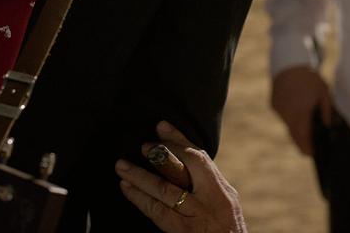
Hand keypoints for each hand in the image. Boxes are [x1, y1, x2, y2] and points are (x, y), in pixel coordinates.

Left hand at [116, 121, 247, 232]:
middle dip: (162, 155)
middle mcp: (208, 200)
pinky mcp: (180, 231)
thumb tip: (186, 164)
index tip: (161, 126)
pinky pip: (156, 211)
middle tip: (143, 146)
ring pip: (164, 190)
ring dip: (140, 176)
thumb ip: (208, 185)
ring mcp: (193, 216)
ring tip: (122, 166)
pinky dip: (139, 198)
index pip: (199, 158)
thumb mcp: (226, 203)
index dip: (179, 139)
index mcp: (220, 190)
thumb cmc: (227, 230)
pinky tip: (127, 188)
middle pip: (183, 170)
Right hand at [269, 66, 331, 155]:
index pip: (304, 136)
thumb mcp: (324, 93)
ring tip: (306, 120)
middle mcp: (288, 113)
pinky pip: (284, 116)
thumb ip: (326, 112)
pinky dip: (291, 115)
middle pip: (294, 135)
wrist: (288, 64)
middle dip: (303, 143)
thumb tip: (327, 128)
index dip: (308, 147)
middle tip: (311, 149)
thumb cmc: (310, 79)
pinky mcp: (274, 105)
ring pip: (289, 125)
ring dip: (297, 127)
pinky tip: (297, 106)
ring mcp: (279, 110)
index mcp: (301, 111)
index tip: (313, 154)